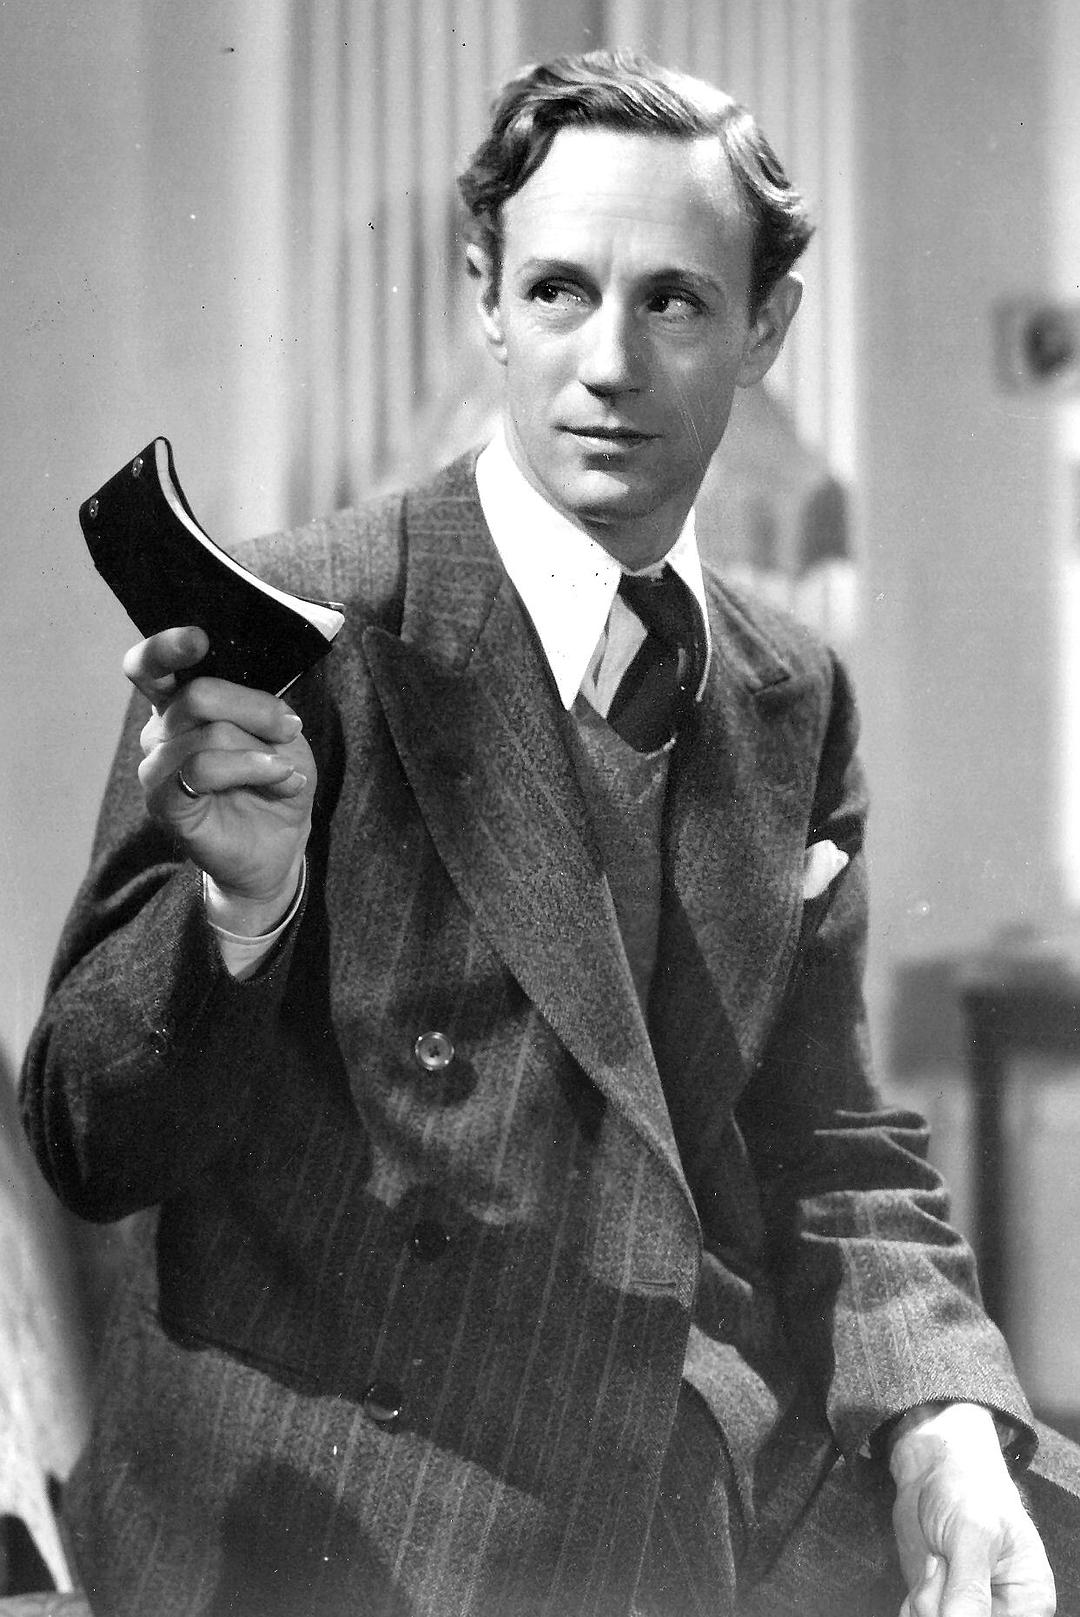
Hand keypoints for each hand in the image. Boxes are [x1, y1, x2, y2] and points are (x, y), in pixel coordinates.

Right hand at [124, 626, 315, 932]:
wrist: (279, 844)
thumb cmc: (275, 781)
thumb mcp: (280, 734)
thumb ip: (259, 707)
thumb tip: (254, 703)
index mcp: (180, 705)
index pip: (151, 666)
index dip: (167, 648)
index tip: (199, 639)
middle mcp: (161, 731)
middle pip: (198, 694)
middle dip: (255, 708)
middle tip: (290, 728)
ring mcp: (158, 768)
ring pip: (206, 735)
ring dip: (260, 750)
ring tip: (289, 770)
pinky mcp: (165, 803)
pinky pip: (201, 769)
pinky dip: (250, 769)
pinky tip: (282, 780)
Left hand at [889, 1403, 1053, 1615]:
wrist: (931, 1469)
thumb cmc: (967, 1489)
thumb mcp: (973, 1534)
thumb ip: (970, 1587)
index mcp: (1029, 1601)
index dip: (969, 1613)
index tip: (953, 1589)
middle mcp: (1002, 1609)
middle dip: (942, 1605)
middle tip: (941, 1563)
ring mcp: (968, 1606)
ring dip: (925, 1601)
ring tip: (936, 1560)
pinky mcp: (941, 1603)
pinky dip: (913, 1603)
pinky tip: (925, 1572)